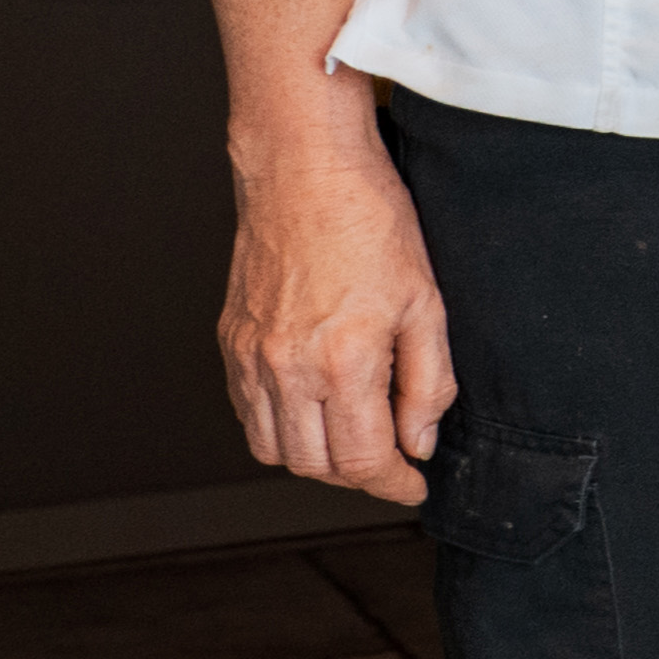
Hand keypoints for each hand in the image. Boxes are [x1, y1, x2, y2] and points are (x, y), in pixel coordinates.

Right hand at [215, 131, 454, 504]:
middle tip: (391, 461)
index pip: (361, 460)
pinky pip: (248, 413)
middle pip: (314, 465)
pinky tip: (314, 407)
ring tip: (354, 436)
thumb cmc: (371, 224)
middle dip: (358, 475)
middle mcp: (285, 367)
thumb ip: (427, 383)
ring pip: (274, 448)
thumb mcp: (428, 304)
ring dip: (316, 457)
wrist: (305, 172)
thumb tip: (418, 442)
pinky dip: (280, 427)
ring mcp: (250, 357)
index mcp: (342, 360)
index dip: (393, 484)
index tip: (414, 485)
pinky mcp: (230, 342)